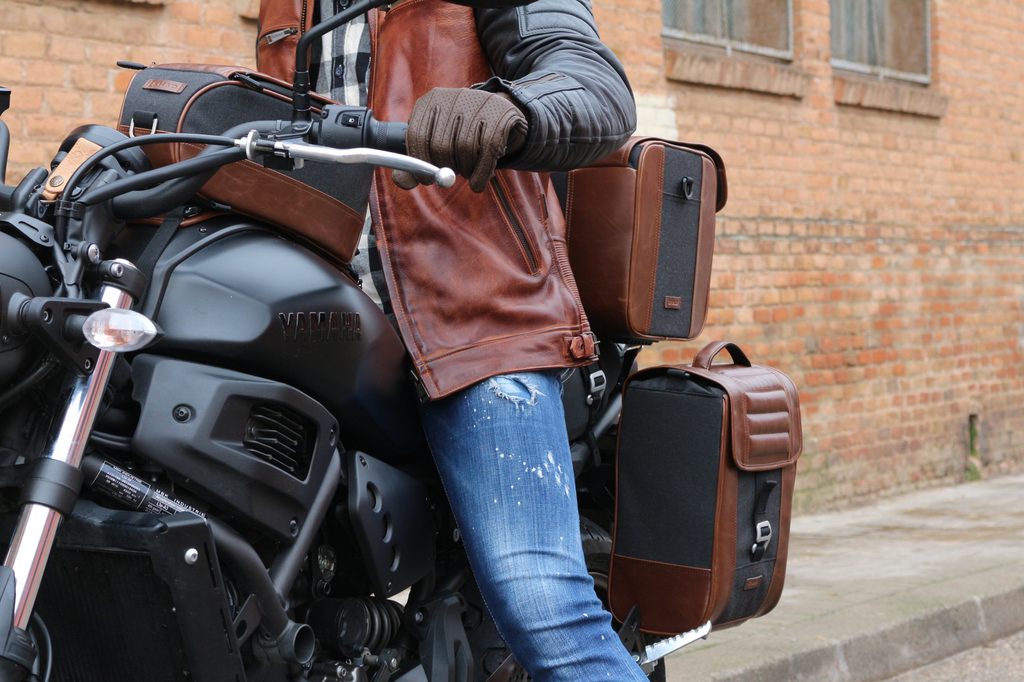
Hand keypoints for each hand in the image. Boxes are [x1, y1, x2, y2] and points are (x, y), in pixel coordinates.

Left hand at [393, 88, 526, 192]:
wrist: (499, 117)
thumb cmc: (462, 134)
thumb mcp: (436, 143)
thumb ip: (416, 163)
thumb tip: (401, 181)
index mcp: (431, 101)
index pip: (416, 135)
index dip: (419, 163)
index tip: (426, 180)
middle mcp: (453, 96)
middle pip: (440, 145)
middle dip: (445, 168)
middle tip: (451, 176)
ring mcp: (478, 102)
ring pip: (465, 148)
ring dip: (465, 170)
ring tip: (467, 171)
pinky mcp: (499, 115)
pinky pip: (488, 151)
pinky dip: (481, 173)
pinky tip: (478, 182)